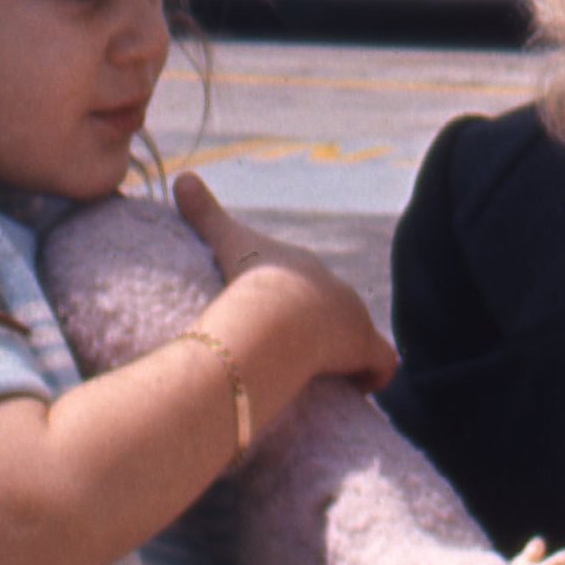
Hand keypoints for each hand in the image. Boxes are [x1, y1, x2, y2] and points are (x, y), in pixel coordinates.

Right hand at [173, 174, 393, 390]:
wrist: (274, 314)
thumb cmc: (248, 281)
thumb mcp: (225, 241)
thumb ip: (204, 213)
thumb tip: (182, 177)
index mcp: (306, 269)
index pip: (308, 284)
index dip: (297, 301)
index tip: (279, 316)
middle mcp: (337, 291)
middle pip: (335, 311)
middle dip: (320, 329)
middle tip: (292, 351)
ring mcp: (355, 321)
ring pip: (358, 338)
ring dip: (343, 354)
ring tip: (316, 374)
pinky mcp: (366, 349)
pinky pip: (382, 365)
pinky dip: (371, 376)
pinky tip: (351, 386)